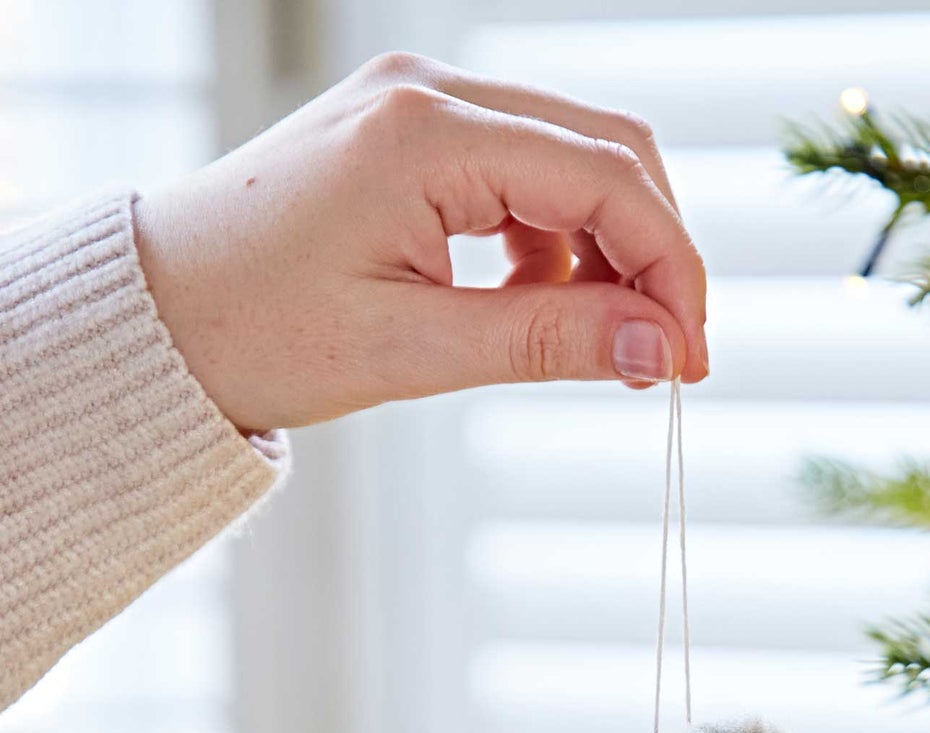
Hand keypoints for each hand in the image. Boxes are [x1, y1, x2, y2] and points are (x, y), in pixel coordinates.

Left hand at [133, 53, 708, 433]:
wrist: (155, 315)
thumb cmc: (255, 331)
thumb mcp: (413, 349)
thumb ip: (550, 340)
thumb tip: (662, 350)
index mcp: (426, 133)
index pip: (607, 180)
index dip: (672, 271)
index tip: (691, 361)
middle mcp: (429, 92)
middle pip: (609, 149)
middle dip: (657, 254)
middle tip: (669, 356)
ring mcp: (419, 104)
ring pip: (575, 158)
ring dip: (611, 250)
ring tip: (606, 342)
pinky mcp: (413, 134)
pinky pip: (526, 170)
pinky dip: (559, 240)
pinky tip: (542, 301)